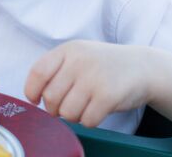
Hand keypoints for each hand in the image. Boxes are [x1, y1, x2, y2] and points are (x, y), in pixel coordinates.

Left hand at [24, 40, 153, 126]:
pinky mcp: (108, 96)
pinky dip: (89, 121)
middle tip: (64, 106)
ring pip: (67, 112)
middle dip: (54, 108)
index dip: (32, 90)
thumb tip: (33, 94)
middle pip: (51, 97)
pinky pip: (87, 120)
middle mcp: (78, 62)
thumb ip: (55, 68)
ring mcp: (93, 78)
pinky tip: (95, 110)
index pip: (38, 72)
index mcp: (67, 50)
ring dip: (72, 116)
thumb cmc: (101, 64)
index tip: (35, 99)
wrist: (140, 66)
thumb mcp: (76, 54)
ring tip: (82, 106)